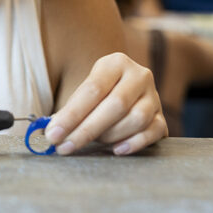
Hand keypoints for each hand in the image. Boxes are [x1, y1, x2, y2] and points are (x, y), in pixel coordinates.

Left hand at [45, 52, 166, 155]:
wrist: (126, 94)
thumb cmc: (97, 96)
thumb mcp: (84, 93)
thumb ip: (70, 110)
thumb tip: (50, 131)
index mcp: (115, 63)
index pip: (93, 89)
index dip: (71, 114)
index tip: (53, 134)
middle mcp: (139, 76)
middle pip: (116, 105)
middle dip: (86, 130)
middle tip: (65, 146)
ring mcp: (154, 97)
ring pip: (136, 119)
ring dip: (110, 136)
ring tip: (93, 142)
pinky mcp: (162, 117)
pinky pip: (153, 132)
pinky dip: (134, 143)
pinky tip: (117, 150)